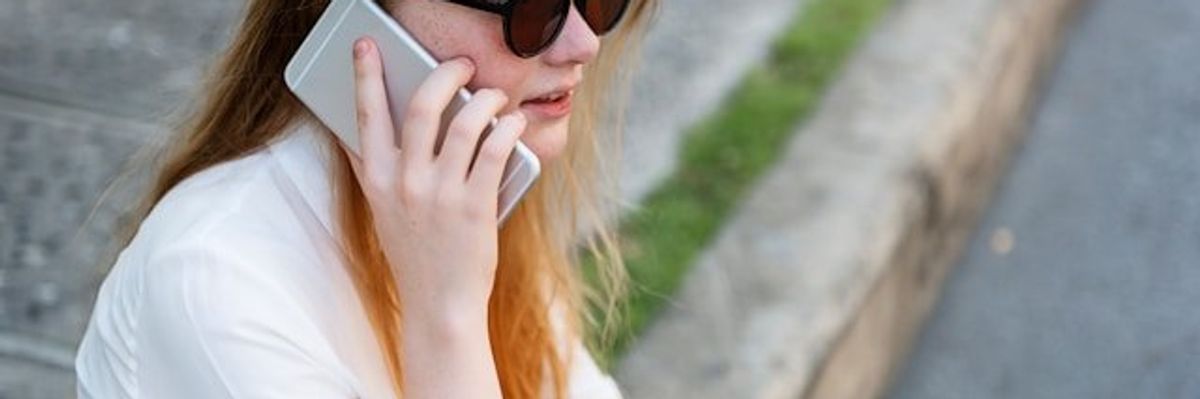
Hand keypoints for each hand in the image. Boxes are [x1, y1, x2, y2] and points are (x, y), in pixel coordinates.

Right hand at [346, 37, 526, 329]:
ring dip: (486, 101)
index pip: (366, 115)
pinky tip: (513, 123)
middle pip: (423, 106)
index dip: (366, 75)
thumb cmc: (415, 253)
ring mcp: (441, 194)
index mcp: (377, 180)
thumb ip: (373, 172)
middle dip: (446, 74)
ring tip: (496, 97)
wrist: (438, 303)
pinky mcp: (476, 206)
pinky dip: (507, 129)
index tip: (367, 46)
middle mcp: (406, 182)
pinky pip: (495, 151)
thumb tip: (358, 134)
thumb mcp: (382, 211)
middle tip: (463, 66)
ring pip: (465, 123)